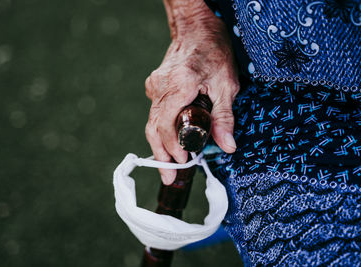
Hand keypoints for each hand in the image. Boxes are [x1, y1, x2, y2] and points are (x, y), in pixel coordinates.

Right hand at [145, 6, 239, 184]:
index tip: (183, 162)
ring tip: (168, 165)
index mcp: (179, 86)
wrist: (196, 27)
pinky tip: (171, 141)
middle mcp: (161, 88)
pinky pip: (155, 112)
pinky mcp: (154, 85)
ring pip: (151, 122)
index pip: (166, 127)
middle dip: (161, 155)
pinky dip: (161, 129)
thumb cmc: (214, 50)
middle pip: (153, 129)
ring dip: (160, 145)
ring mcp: (155, 86)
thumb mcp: (227, 84)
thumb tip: (228, 147)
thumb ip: (225, 117)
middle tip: (169, 176)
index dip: (172, 148)